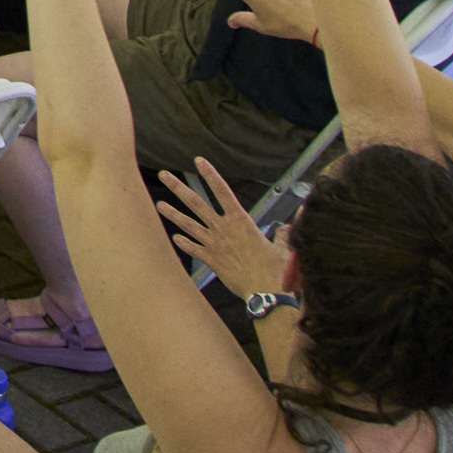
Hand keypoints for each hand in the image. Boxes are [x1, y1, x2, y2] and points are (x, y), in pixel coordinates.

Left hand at [157, 157, 292, 293]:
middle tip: (164, 176)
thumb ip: (284, 233)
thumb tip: (293, 223)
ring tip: (159, 205)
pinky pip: (193, 249)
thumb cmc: (276, 269)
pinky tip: (174, 238)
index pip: (223, 191)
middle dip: (178, 188)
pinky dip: (183, 243)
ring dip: (173, 214)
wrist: (265, 291)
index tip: (199, 161)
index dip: (210, 174)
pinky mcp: (211, 261)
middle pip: (196, 203)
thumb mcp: (284, 247)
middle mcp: (224, 229)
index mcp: (241, 221)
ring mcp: (214, 244)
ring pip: (188, 224)